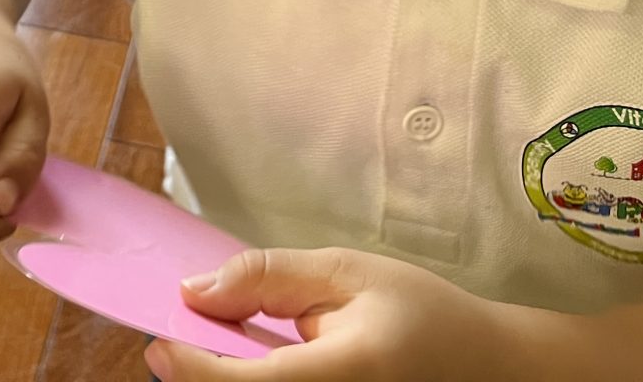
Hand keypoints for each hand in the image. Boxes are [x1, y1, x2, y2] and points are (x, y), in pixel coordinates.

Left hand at [148, 248, 486, 381]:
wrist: (485, 371)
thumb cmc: (423, 317)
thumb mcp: (347, 273)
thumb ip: (268, 278)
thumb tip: (195, 292)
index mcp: (345, 374)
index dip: (189, 367)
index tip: (157, 340)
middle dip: (200, 376)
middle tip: (188, 339)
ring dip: (226, 381)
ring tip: (228, 349)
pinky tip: (255, 368)